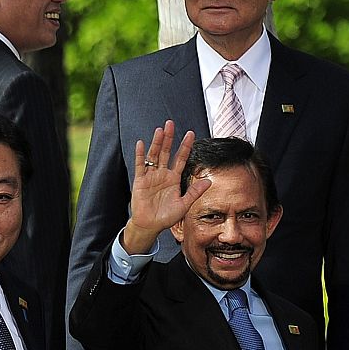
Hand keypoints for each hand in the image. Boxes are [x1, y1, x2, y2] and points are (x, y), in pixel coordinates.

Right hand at [122, 121, 208, 254]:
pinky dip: (140, 154)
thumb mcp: (184, 205)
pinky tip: (141, 143)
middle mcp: (162, 175)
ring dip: (157, 143)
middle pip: (166, 152)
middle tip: (171, 123)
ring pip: (154, 155)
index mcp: (174, 179)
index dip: (185, 146)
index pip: (180, 158)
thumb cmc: (166, 217)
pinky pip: (140, 165)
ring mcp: (151, 176)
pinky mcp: (140, 181)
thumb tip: (208, 180)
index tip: (191, 134)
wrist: (150, 226)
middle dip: (169, 138)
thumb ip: (194, 192)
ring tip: (160, 130)